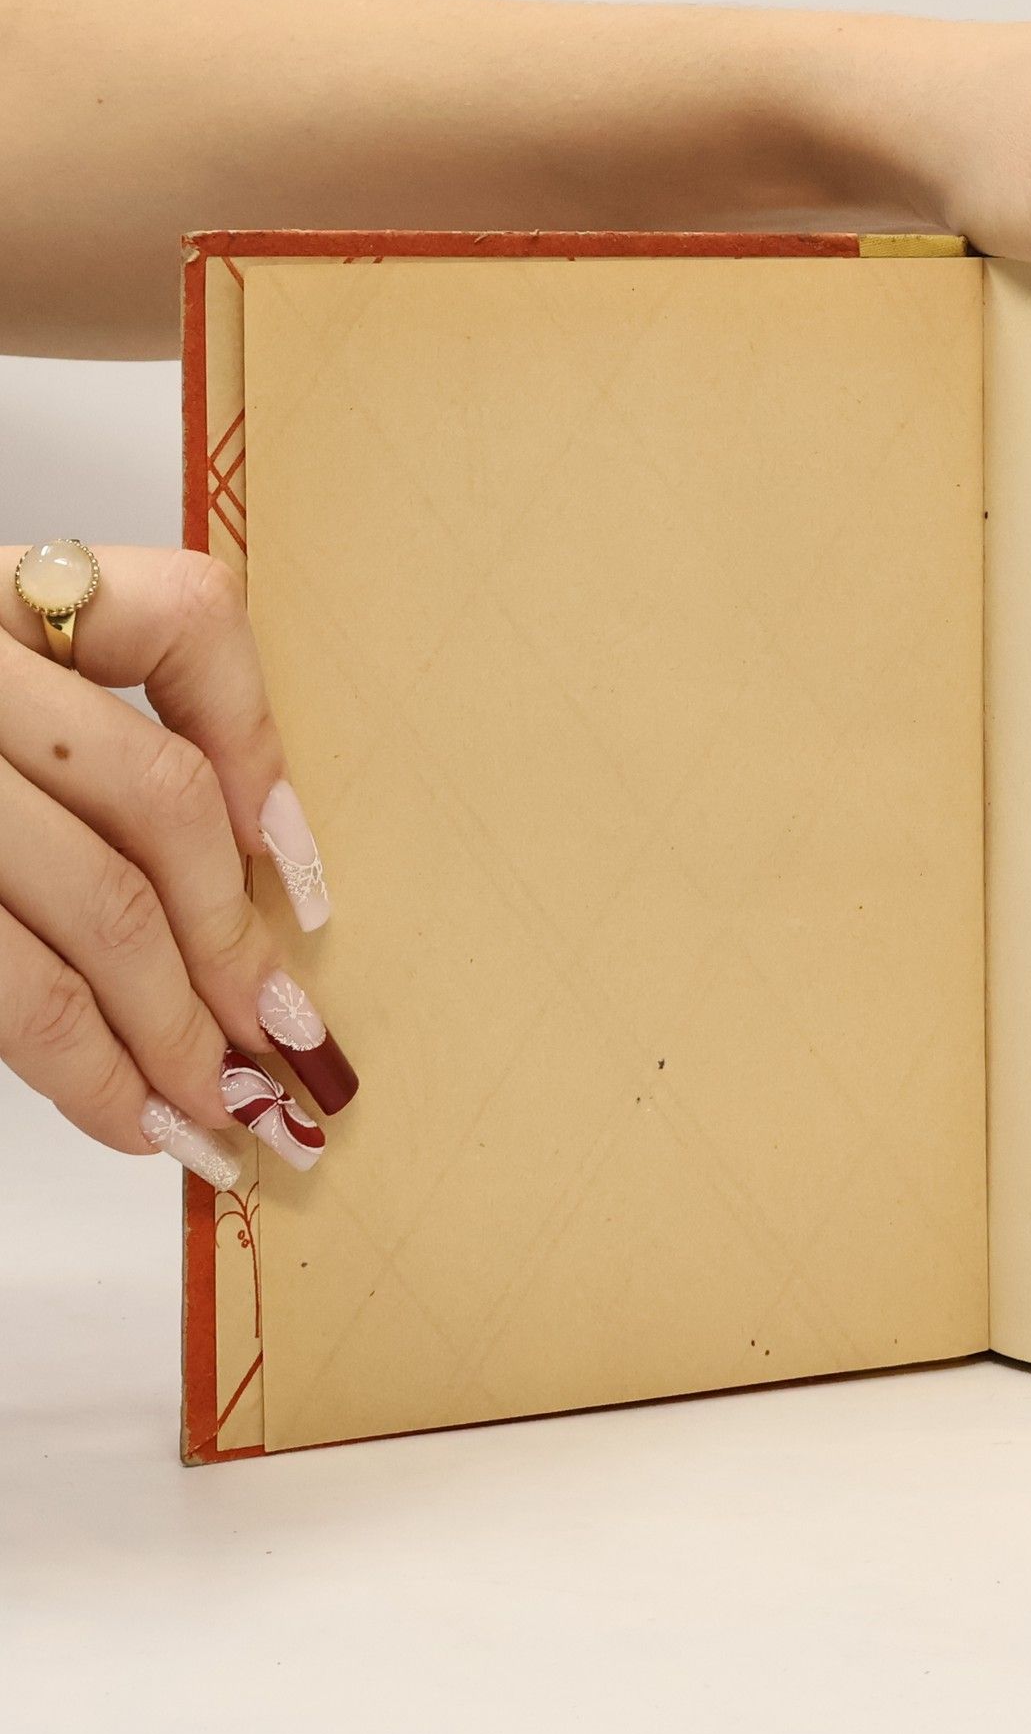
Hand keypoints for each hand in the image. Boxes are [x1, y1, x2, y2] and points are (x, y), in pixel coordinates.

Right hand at [0, 546, 352, 1184]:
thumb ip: (66, 749)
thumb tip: (246, 874)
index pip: (183, 618)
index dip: (263, 747)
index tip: (299, 864)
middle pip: (159, 797)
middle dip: (235, 940)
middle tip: (284, 1039)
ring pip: (102, 904)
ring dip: (180, 1030)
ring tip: (223, 1111)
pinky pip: (13, 987)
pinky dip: (89, 1069)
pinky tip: (130, 1115)